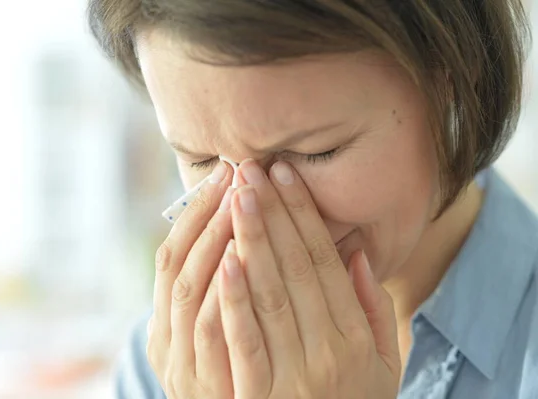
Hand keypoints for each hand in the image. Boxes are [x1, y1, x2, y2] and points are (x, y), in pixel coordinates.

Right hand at [147, 160, 235, 397]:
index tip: (225, 173)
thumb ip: (212, 294)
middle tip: (237, 173)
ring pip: (189, 292)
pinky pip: (212, 333)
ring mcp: (181, 363)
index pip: (170, 256)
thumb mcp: (209, 337)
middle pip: (179, 265)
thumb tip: (234, 237)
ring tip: (239, 200)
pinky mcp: (207, 385)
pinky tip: (237, 257)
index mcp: (163, 323)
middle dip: (208, 216)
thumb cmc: (232, 378)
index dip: (196, 212)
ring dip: (213, 243)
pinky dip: (222, 294)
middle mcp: (163, 339)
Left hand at [216, 159, 400, 398]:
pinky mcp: (258, 396)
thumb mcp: (383, 363)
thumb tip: (357, 255)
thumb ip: (375, 310)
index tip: (286, 176)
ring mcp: (292, 375)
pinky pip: (244, 340)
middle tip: (252, 168)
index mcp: (355, 337)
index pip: (324, 262)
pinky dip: (234, 298)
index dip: (304, 215)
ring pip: (269, 295)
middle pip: (294, 268)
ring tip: (236, 194)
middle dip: (272, 213)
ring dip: (251, 240)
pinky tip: (225, 257)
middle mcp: (327, 351)